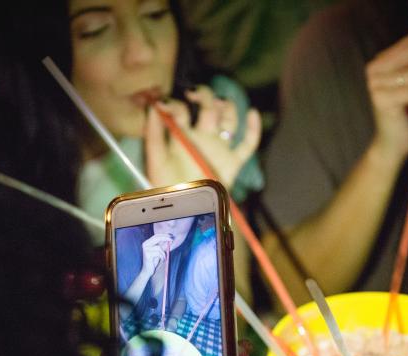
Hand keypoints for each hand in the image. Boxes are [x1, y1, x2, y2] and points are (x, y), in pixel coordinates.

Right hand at [140, 232, 173, 276]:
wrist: (147, 271)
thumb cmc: (153, 261)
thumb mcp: (158, 252)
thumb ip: (162, 245)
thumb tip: (169, 239)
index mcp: (147, 243)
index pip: (156, 236)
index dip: (164, 235)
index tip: (171, 236)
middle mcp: (145, 245)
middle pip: (157, 238)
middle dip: (166, 238)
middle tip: (172, 240)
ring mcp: (145, 249)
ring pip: (159, 248)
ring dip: (163, 253)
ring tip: (163, 258)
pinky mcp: (147, 255)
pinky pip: (158, 253)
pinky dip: (162, 257)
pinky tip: (161, 260)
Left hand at [145, 85, 261, 190]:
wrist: (185, 209)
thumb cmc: (167, 187)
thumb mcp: (155, 159)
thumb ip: (154, 134)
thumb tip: (155, 107)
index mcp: (182, 137)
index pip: (182, 112)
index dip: (175, 103)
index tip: (166, 102)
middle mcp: (202, 139)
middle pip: (208, 109)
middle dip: (205, 96)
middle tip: (195, 93)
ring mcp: (219, 149)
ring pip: (228, 121)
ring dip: (227, 106)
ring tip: (219, 101)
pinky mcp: (233, 163)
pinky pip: (247, 144)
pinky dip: (253, 129)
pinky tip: (251, 113)